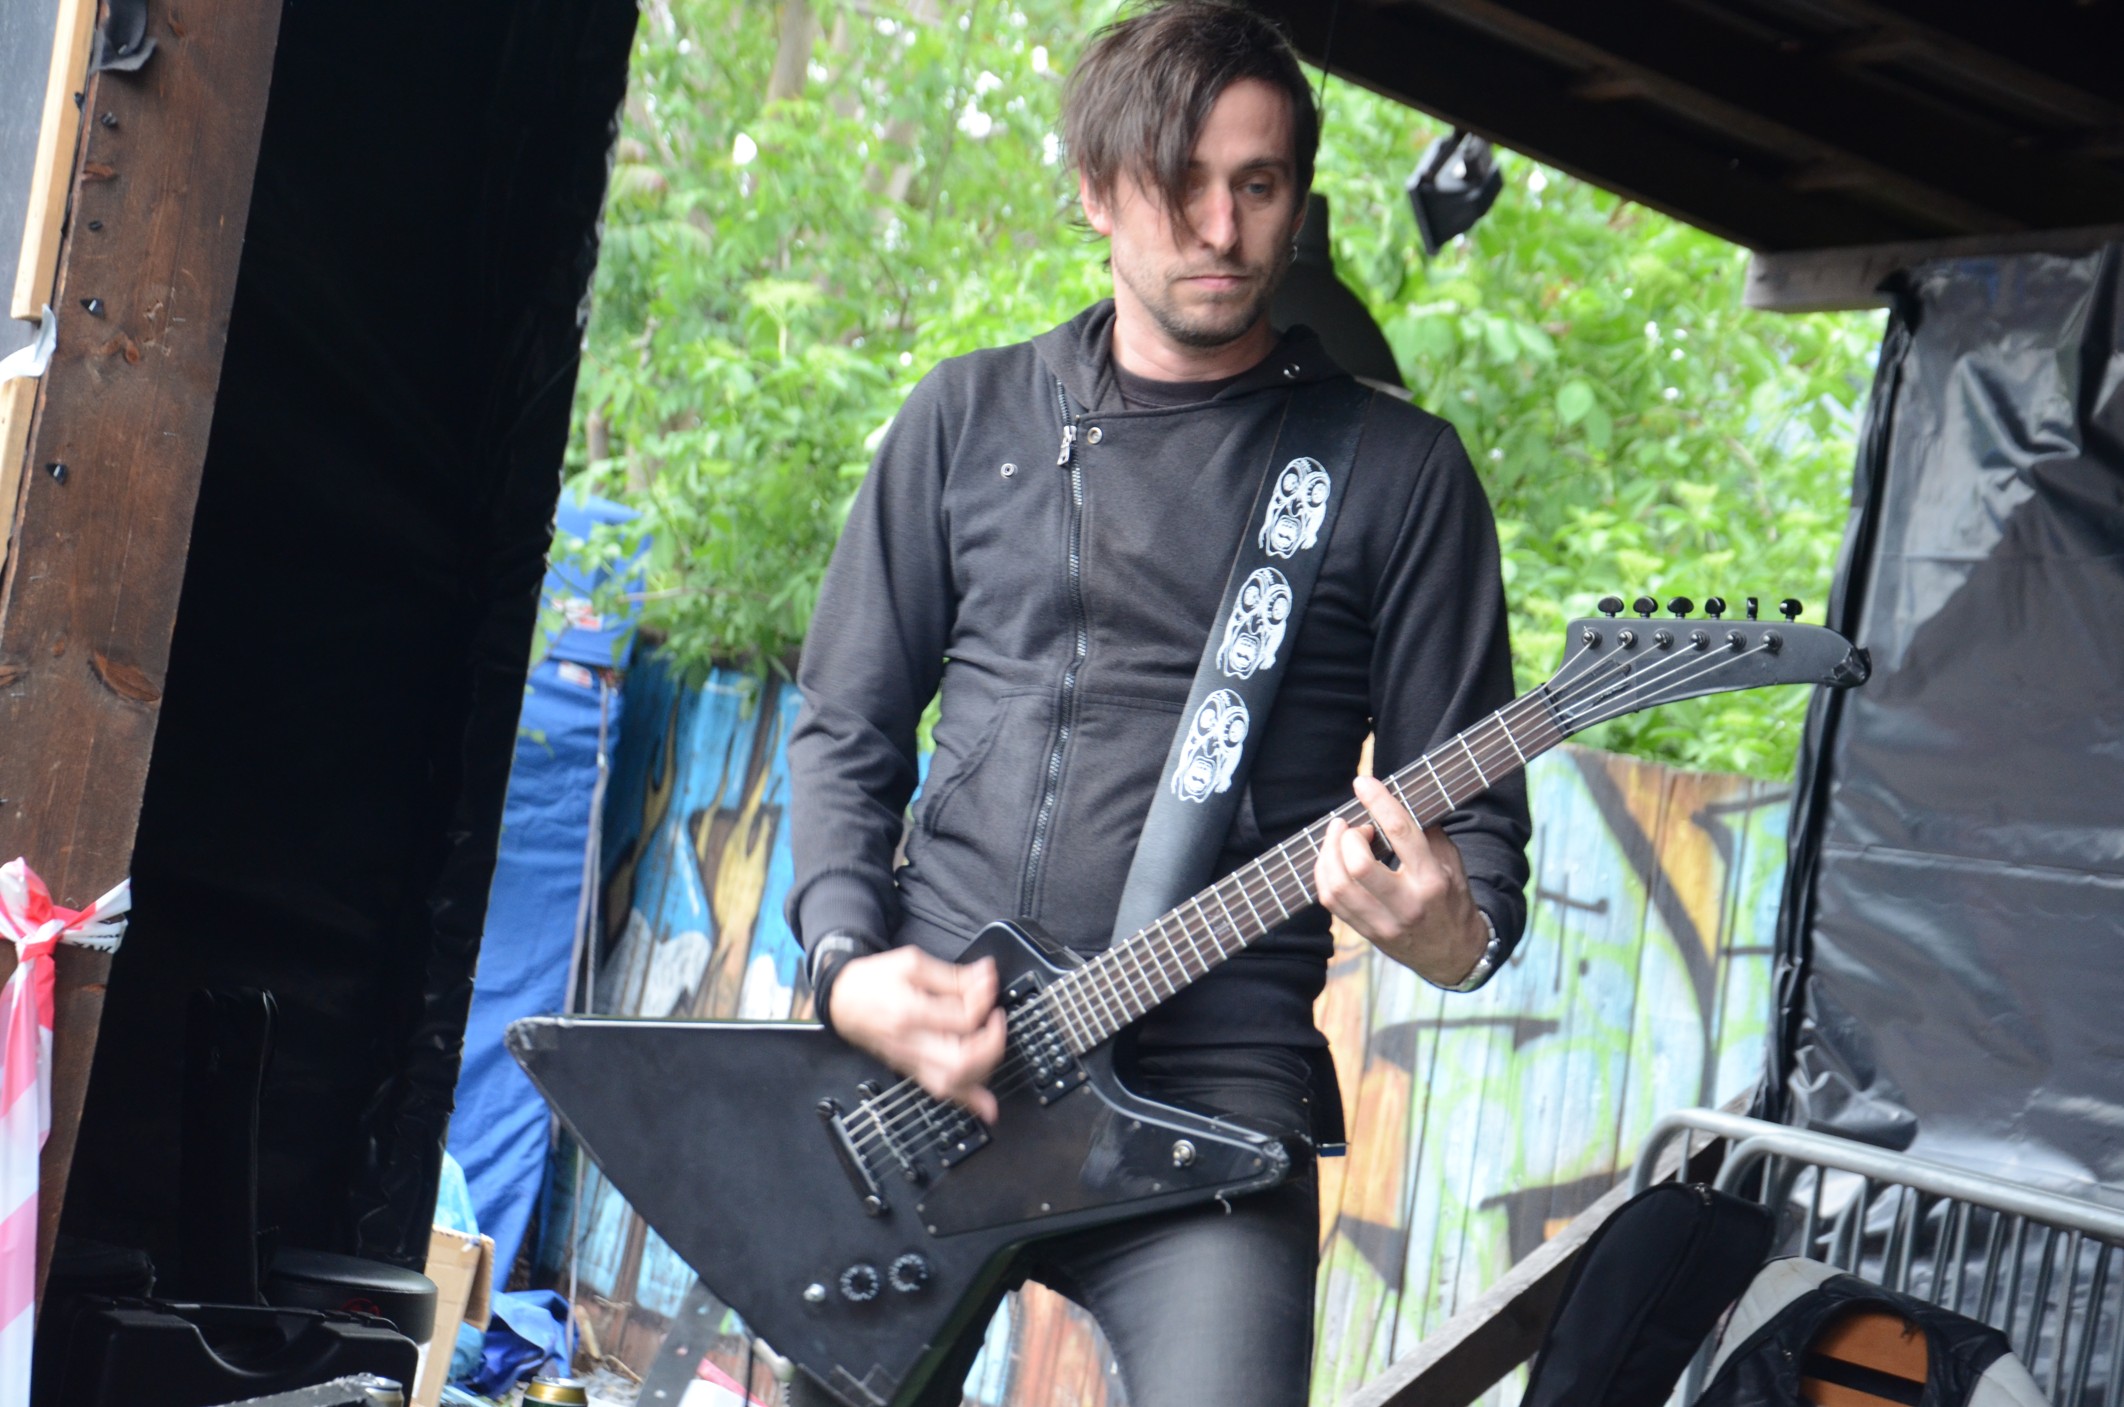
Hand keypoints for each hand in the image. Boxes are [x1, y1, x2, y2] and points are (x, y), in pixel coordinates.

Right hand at [825, 947, 1006, 1121]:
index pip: (960, 1017)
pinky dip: (968, 1100)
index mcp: (909, 1012)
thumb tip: (985, 975)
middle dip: (991, 1040)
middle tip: (996, 1018)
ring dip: (984, 1067)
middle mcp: (910, 1043)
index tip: (989, 983)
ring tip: (993, 1043)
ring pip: (954, 1081)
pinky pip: (941, 1092)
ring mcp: (910, 1061)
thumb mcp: (910, 963)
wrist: (841, 1000)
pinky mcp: (911, 1070)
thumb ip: (951, 974)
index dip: (983, 999)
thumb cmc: (870, 981)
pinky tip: (987, 1106)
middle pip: (962, 1058)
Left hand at [1315, 774, 1488, 987]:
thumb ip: (1428, 832)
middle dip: (1348, 836)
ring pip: (1337, 886)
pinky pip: (1331, 901)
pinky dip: (1325, 873)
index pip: (1401, 833)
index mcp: (1432, 880)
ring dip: (1329, 853)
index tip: (1363, 782)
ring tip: (1338, 838)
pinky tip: (1332, 860)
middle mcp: (1406, 904)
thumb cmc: (1452, 899)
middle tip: (1354, 827)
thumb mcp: (1452, 863)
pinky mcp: (1366, 933)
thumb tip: (1398, 800)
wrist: (1453, 953)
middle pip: (1359, 866)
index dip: (1378, 802)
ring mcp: (1383, 922)